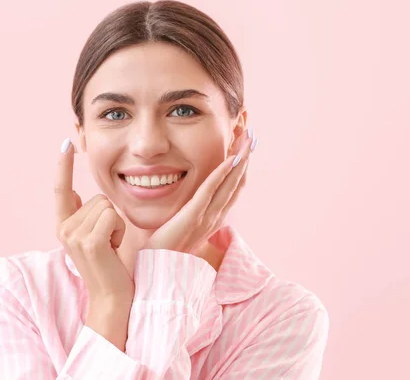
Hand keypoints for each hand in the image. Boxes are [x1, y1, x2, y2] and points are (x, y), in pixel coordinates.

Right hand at [55, 139, 134, 306]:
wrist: (112, 296)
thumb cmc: (109, 265)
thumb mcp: (93, 236)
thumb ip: (82, 215)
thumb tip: (77, 195)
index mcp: (64, 226)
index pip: (60, 189)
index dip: (63, 165)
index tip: (66, 143)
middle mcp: (64, 229)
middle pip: (98, 197)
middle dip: (112, 216)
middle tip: (110, 242)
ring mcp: (74, 235)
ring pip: (106, 206)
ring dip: (118, 224)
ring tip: (112, 246)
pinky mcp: (89, 241)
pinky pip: (112, 216)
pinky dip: (120, 231)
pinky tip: (114, 249)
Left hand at [147, 131, 255, 266]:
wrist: (158, 272)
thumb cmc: (165, 252)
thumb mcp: (182, 230)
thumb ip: (190, 217)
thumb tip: (192, 207)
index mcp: (213, 220)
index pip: (232, 190)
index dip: (240, 169)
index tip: (244, 149)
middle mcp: (215, 218)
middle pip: (236, 183)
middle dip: (245, 159)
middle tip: (252, 136)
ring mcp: (206, 218)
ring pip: (229, 185)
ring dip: (240, 161)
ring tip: (247, 140)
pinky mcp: (193, 217)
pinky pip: (210, 191)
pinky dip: (221, 174)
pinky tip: (230, 159)